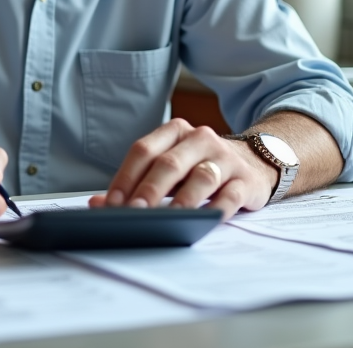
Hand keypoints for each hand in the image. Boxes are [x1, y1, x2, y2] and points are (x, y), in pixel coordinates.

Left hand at [88, 119, 277, 219]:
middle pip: (169, 163)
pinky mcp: (245, 180)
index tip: (112, 203)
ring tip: (167, 219)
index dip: (125, 177)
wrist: (254, 162)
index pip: (143, 150)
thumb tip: (98, 204)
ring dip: (181, 200)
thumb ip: (135, 182)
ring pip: (201, 177)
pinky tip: (203, 221)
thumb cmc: (199, 167)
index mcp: (175, 132)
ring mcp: (225, 159)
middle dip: (149, 189)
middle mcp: (200, 139)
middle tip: (134, 212)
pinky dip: (216, 209)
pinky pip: (230, 195)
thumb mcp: (169, 167)